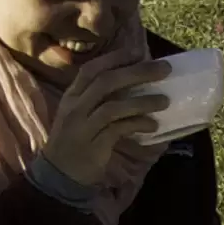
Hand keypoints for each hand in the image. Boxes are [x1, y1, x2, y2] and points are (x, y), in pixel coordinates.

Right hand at [30, 46, 175, 213]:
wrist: (59, 173)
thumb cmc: (76, 140)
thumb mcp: (81, 114)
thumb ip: (99, 98)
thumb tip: (133, 80)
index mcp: (72, 95)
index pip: (92, 69)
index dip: (115, 58)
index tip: (139, 51)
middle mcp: (75, 107)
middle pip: (106, 82)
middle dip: (137, 72)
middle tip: (164, 69)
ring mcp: (83, 126)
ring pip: (114, 106)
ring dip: (142, 101)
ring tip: (165, 101)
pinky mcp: (94, 145)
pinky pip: (119, 129)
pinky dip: (138, 124)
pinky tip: (153, 125)